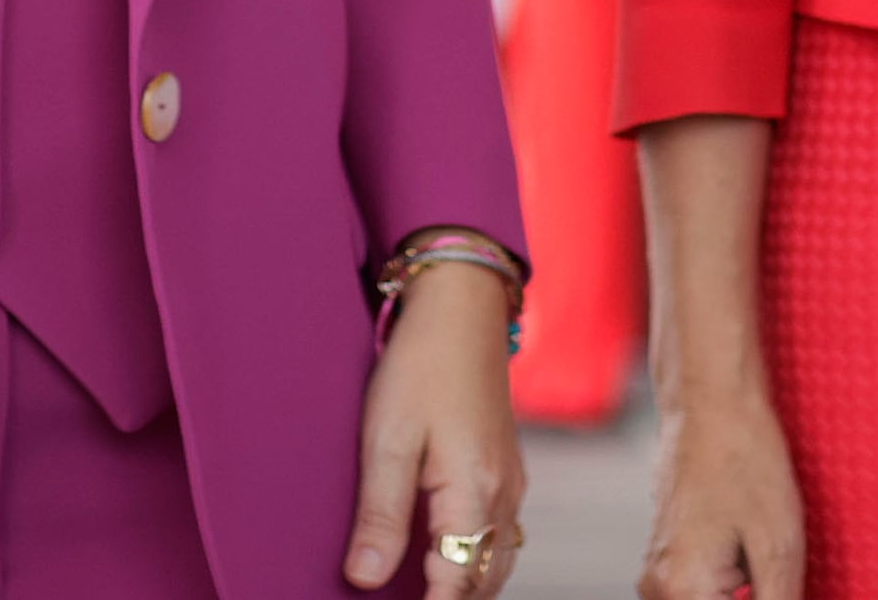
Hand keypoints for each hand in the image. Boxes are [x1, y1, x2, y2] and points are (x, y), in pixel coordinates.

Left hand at [345, 259, 527, 597]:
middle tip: (401, 599)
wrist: (461, 306)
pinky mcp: (506, 467)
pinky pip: (498, 532)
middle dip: (448, 598)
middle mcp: (504, 495)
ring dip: (462, 582)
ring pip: (495, 560)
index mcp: (475, 492)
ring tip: (420, 587)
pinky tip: (440, 550)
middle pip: (482, 581)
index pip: (457, 584)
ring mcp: (511, 481)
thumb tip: (366, 578)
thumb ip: (381, 515)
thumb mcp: (386, 439)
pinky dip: (473, 555)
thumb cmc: (420, 364)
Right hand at [636, 386, 805, 599]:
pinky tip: (752, 542)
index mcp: (683, 591)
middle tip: (773, 561)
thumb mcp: (779, 549)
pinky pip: (704, 589)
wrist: (712, 400)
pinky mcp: (669, 555)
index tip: (782, 583)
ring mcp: (659, 571)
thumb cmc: (744, 457)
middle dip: (757, 596)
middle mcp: (659, 589)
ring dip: (747, 592)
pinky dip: (736, 580)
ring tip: (763, 550)